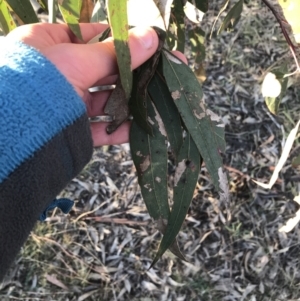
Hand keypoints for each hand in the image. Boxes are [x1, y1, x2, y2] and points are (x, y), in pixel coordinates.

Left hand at [7, 23, 185, 145]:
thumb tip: (151, 36)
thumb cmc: (40, 83)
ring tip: (158, 100)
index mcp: (48, 46)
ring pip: (105, 102)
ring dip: (131, 102)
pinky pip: (99, 129)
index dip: (120, 38)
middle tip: (162, 71)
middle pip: (103, 71)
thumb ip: (117, 52)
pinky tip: (141, 127)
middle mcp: (58, 75)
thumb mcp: (79, 59)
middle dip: (133, 72)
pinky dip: (119, 129)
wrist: (13, 135)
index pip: (90, 36)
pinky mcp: (71, 131)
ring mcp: (65, 104)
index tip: (146, 41)